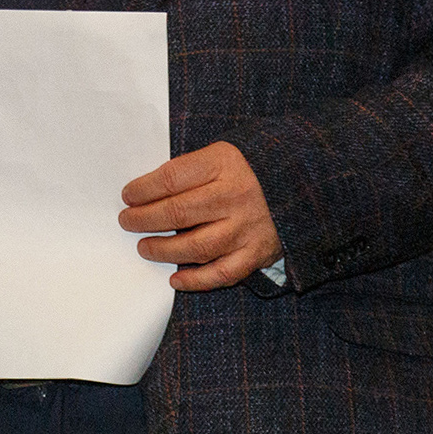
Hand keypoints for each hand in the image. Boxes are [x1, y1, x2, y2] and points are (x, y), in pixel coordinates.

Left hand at [120, 141, 283, 291]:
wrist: (305, 184)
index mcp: (224, 164)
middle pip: (178, 212)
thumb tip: (146, 190)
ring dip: (163, 250)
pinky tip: (176, 278)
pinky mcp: (258, 253)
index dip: (142, 189)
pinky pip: (222, 273)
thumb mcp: (223, 153)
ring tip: (144, 247)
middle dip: (144, 219)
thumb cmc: (252, 168)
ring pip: (196, 246)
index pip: (171, 178)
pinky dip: (196, 280)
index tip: (127, 196)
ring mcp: (247, 227)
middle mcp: (236, 196)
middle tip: (127, 221)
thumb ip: (190, 169)